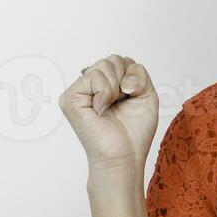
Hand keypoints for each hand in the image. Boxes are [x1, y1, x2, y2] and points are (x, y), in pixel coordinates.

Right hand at [59, 53, 158, 174]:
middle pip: (113, 60)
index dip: (134, 77)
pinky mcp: (70, 98)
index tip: (132, 98)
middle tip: (121, 104)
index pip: (122, 61)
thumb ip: (139, 74)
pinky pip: (93, 77)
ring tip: (111, 108)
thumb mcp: (147, 95)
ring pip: (104, 65)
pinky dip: (105, 92)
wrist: (124, 156)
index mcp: (107, 85)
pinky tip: (101, 110)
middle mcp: (91, 86)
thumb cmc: (134, 132)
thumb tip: (121, 78)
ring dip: (116, 88)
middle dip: (126, 80)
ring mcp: (79, 91)